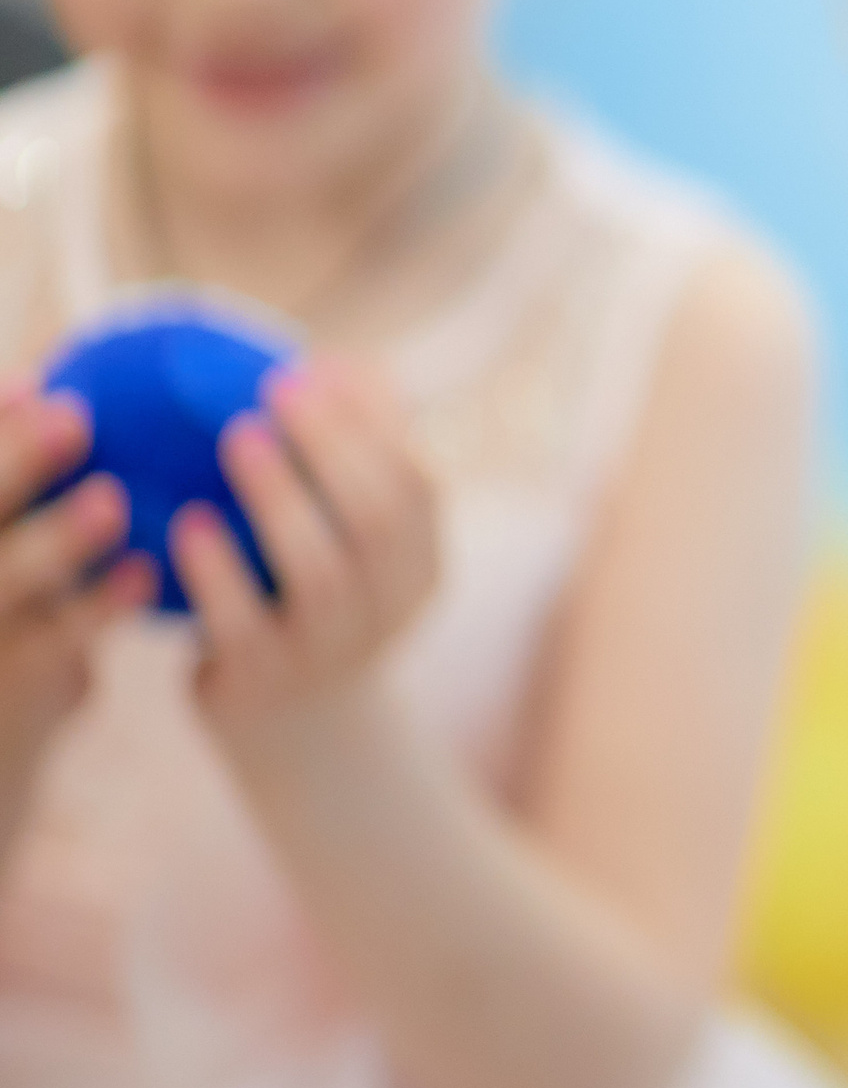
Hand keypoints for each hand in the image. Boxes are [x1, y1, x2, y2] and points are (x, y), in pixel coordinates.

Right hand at [0, 383, 152, 788]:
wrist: (1, 744)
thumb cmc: (13, 623)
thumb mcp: (14, 560)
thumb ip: (24, 491)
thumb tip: (49, 389)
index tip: (29, 380)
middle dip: (14, 464)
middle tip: (73, 414)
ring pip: (8, 580)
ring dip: (59, 538)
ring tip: (112, 499)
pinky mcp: (12, 690)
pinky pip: (53, 645)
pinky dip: (96, 607)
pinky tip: (143, 574)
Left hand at [177, 359, 439, 738]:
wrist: (294, 726)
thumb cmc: (309, 600)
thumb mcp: (347, 537)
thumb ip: (349, 463)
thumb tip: (345, 361)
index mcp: (419, 562)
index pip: (418, 482)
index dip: (376, 423)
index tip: (321, 366)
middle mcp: (389, 609)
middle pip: (379, 518)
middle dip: (331, 445)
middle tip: (276, 388)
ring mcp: (332, 653)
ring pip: (322, 574)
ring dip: (279, 499)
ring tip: (236, 438)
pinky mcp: (268, 687)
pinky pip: (244, 626)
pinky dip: (218, 572)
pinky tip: (187, 524)